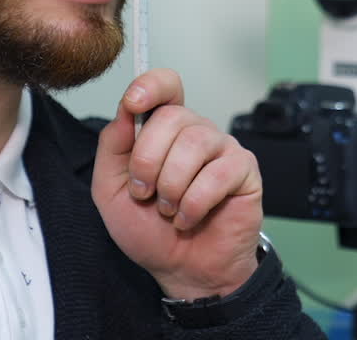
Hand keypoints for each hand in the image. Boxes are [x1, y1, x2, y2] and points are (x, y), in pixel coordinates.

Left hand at [91, 68, 262, 299]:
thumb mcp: (111, 191)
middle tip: (145, 194)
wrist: (181, 270)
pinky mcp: (244, 170)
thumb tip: (125, 110)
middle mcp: (194, 132)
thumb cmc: (149, 231)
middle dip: (148, 161)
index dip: (151, 86)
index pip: (166, 86)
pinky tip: (189, 218)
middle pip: (171, 117)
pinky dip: (195, 203)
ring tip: (169, 211)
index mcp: (163, 130)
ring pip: (193, 143)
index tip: (133, 103)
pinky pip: (218, 173)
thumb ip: (112, 147)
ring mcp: (222, 148)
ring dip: (172, 186)